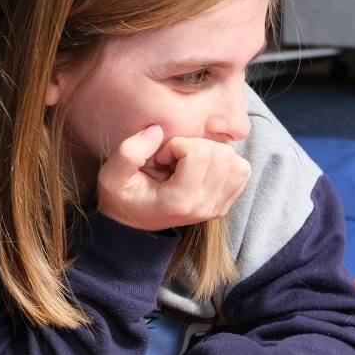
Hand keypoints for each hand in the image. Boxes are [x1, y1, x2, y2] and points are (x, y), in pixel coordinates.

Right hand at [96, 126, 250, 231]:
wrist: (133, 225)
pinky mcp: (225, 204)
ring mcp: (218, 208)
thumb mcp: (112, 176)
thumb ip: (130, 152)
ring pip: (236, 161)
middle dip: (196, 146)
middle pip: (222, 154)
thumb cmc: (123, 197)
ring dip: (212, 153)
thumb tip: (157, 130)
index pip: (199, 153)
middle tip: (174, 160)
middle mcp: (205, 207)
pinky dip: (224, 163)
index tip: (161, 158)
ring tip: (188, 164)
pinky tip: (201, 169)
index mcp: (180, 201)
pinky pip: (241, 171)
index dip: (177, 144)